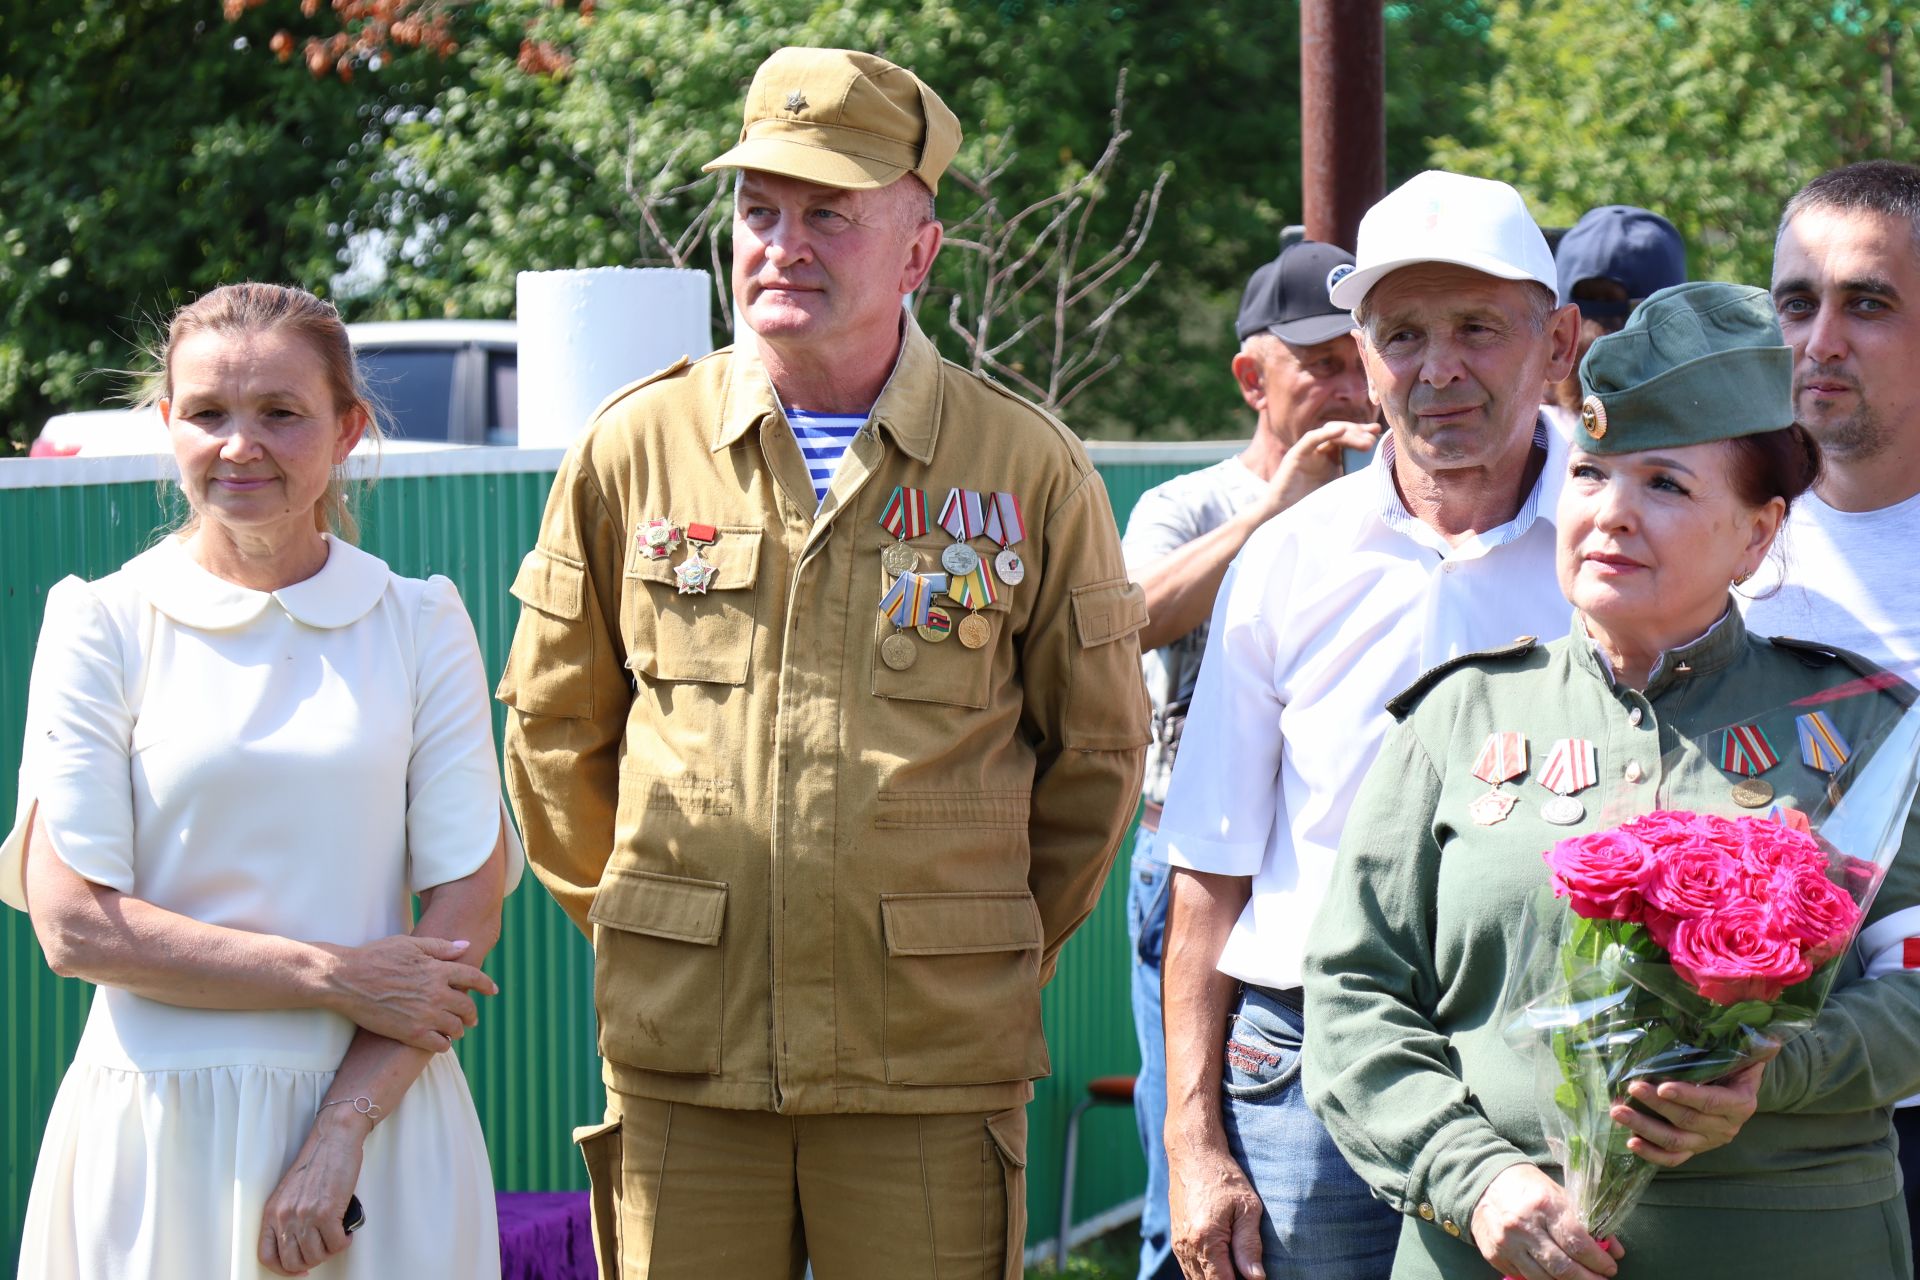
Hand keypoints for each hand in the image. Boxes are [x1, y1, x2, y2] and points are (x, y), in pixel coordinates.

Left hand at [259, 1109, 367, 1275]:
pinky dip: (344, 1242)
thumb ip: (289, 1215)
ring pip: (316, 1256)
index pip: (267, 1256)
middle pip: (293, 1262)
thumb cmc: (317, 1161)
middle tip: (324, 1250)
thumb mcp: (291, 1191)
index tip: (299, 1269)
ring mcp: (305, 1215)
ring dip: (330, 1251)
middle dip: (312, 1262)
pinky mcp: (327, 1212)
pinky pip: (337, 1244)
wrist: (334, 1138)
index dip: (284, 1270)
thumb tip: (300, 1240)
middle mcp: (284, 1216)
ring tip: (337, 1237)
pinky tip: (346, 1231)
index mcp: (272, 1212)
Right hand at [321, 935, 497, 1050]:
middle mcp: (437, 993)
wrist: (347, 980)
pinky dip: (444, 1044)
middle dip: (472, 1013)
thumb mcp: (410, 944)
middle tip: (471, 1017)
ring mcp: (425, 1015)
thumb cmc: (376, 957)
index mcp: (438, 970)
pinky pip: (439, 1045)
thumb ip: (441, 947)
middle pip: (467, 1006)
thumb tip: (465, 947)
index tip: (493, 991)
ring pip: (456, 1027)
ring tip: (456, 1030)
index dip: (486, 985)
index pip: (474, 978)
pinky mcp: (411, 1033)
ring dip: (459, 1029)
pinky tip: (440, 1041)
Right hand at [1167, 1140, 1265, 1278]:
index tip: (1253, 1279)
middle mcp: (1187, 1246)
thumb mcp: (1247, 1206)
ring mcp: (1178, 1244)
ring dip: (1215, 1279)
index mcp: (1206, 1240)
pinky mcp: (1176, 1239)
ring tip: (1235, 1269)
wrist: (1193, 1153)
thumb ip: (1249, 1244)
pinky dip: (1204, 1274)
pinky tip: (1222, 1266)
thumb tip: (1256, 1278)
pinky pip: (1189, 1269)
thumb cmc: (1223, 1176)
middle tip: (1245, 1272)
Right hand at [1261, 420, 1379, 516]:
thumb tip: (1378, 470)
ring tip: (1365, 441)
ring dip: (1349, 433)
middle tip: (1373, 437)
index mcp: (1329, 456)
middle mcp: (1318, 450)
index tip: (1378, 432)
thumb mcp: (1338, 486)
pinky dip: (1326, 433)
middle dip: (1359, 432)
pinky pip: (1312, 439)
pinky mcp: (1296, 455)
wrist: (1284, 513)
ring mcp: (1307, 451)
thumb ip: (1351, 474)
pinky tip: (1341, 430)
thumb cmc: (1310, 503)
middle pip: (1341, 432)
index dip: (1363, 433)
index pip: (1347, 437)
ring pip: (1329, 432)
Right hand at [1470, 1164, 1623, 1279]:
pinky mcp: (1496, 1256)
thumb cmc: (1529, 1188)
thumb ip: (1587, 1223)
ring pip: (1544, 1279)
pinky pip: (1524, 1278)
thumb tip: (1615, 1250)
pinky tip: (1554, 1275)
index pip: (1577, 1243)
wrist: (1486, 1184)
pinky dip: (1543, 1279)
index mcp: (1544, 1205)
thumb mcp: (1561, 1196)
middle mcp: (1523, 1226)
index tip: (1610, 1268)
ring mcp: (1507, 1244)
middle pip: (1563, 1267)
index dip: (1598, 1261)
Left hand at [1613, 1050, 1773, 1168]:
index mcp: (1740, 1103)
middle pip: (1688, 1120)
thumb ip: (1754, 1046)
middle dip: (1657, 1105)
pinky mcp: (1694, 1149)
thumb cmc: (1734, 1065)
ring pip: (1676, 1141)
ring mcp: (1709, 1141)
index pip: (1712, 1102)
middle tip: (1632, 1088)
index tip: (1662, 1086)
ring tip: (1619, 1111)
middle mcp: (1726, 1127)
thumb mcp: (1745, 1053)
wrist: (1736, 1089)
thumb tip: (1772, 1040)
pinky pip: (1673, 1158)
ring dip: (1645, 1127)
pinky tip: (1631, 1141)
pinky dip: (1652, 1153)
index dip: (1688, 1096)